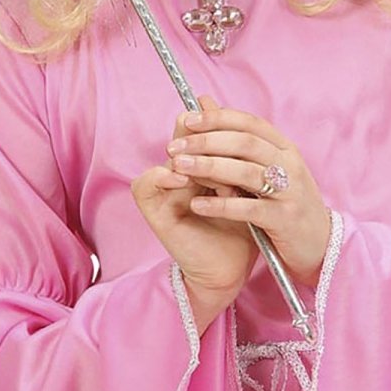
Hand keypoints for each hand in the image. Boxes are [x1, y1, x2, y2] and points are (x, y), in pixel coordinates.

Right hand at [131, 95, 258, 300]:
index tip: (236, 133)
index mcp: (199, 165)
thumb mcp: (244, 184)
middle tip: (228, 153)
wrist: (231, 271)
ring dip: (199, 164)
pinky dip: (164, 177)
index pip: (197, 129)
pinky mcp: (154, 210)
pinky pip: (146, 183)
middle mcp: (178, 174)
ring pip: (173, 158)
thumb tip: (236, 119)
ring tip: (223, 183)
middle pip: (183, 137)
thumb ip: (236, 154)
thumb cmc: (240, 229)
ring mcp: (165, 191)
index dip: (213, 124)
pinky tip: (184, 181)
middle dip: (208, 140)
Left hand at [165, 104, 330, 288]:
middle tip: (175, 146)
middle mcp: (290, 165)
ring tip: (179, 168)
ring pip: (246, 172)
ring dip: (209, 167)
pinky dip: (221, 205)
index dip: (218, 119)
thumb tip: (204, 103)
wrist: (321, 244)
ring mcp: (290, 192)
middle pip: (246, 143)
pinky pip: (249, 208)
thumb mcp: (269, 169)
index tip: (188, 120)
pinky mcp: (285, 219)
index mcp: (285, 149)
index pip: (250, 124)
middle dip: (206, 141)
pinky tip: (197, 205)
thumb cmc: (286, 203)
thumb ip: (238, 142)